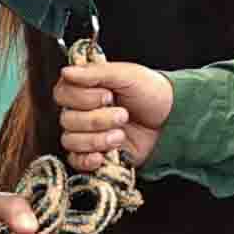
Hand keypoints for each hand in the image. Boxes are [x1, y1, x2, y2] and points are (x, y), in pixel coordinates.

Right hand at [55, 55, 172, 170]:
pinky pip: (76, 161)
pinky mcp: (95, 154)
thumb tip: (66, 72)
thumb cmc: (150, 92)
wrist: (172, 118)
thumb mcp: (127, 75)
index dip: (82, 98)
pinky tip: (103, 155)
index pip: (62, 94)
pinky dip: (87, 160)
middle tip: (123, 115)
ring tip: (120, 135)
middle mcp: (80, 112)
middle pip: (67, 120)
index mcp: (84, 89)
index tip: (108, 95)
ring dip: (97, 139)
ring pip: (70, 141)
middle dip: (97, 119)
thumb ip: (96, 73)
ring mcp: (86, 134)